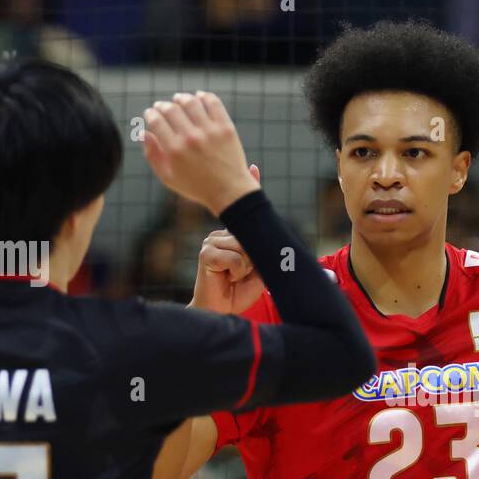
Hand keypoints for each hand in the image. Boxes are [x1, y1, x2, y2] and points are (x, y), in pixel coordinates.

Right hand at [142, 91, 260, 215]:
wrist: (230, 192)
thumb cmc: (197, 187)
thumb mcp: (168, 177)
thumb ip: (152, 155)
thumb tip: (142, 132)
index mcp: (174, 150)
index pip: (156, 121)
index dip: (150, 114)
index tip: (150, 113)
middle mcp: (191, 138)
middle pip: (171, 109)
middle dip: (162, 105)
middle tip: (162, 107)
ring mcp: (210, 132)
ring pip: (191, 102)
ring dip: (181, 98)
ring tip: (179, 99)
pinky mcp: (226, 128)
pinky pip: (213, 103)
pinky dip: (204, 96)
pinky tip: (199, 97)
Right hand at [191, 167, 266, 315]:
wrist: (221, 310)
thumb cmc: (238, 290)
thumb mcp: (257, 269)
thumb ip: (261, 253)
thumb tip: (272, 239)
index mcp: (231, 236)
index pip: (241, 212)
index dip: (249, 188)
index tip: (254, 168)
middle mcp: (219, 235)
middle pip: (248, 236)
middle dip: (253, 259)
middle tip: (242, 274)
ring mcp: (211, 241)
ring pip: (243, 248)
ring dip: (244, 268)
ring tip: (233, 277)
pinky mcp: (207, 252)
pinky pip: (234, 258)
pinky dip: (236, 271)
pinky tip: (225, 277)